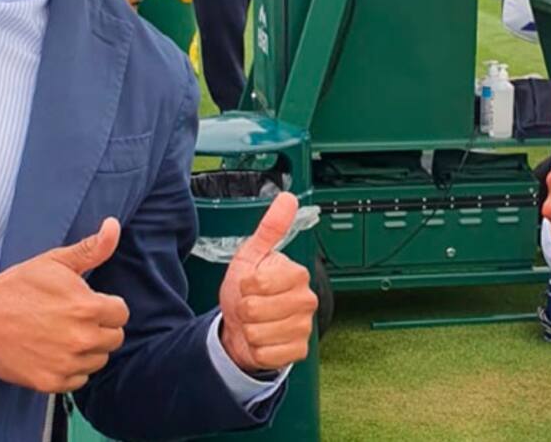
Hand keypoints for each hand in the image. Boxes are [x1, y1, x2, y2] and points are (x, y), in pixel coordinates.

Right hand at [0, 218, 129, 393]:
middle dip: (100, 327)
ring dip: (87, 349)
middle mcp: (81, 339)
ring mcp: (66, 363)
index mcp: (88, 308)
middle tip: (74, 319)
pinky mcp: (50, 383)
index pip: (121, 314)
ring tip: (62, 334)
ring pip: (98, 360)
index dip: (106, 306)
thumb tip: (113, 225)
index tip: (88, 304)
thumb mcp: (56, 261)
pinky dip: (70, 369)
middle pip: (114, 338)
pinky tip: (53, 352)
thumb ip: (92, 248)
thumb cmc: (17, 286)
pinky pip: (79, 380)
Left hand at [219, 193, 317, 374]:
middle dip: (244, 309)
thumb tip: (287, 198)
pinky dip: (257, 350)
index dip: (245, 286)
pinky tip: (262, 341)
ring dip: (249, 331)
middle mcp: (306, 300)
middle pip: (256, 309)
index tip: (249, 285)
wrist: (243, 326)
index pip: (259, 283)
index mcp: (297, 274)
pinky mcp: (299, 350)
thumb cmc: (247, 290)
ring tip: (255, 323)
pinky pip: (267, 354)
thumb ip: (270, 228)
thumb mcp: (251, 256)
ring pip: (259, 333)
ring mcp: (304, 327)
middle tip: (250, 306)